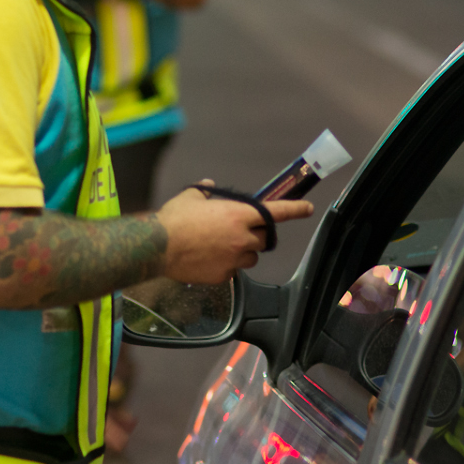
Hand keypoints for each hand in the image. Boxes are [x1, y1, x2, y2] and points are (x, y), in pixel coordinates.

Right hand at [155, 184, 313, 285]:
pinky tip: (209, 259)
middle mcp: (241, 237)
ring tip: (221, 246)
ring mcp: (233, 259)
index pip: (275, 212)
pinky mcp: (223, 276)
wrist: (157, 247)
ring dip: (243, 251)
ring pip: (250, 257)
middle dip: (259, 234)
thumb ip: (206, 192)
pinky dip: (226, 265)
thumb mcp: (191, 196)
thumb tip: (210, 186)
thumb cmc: (174, 218)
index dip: (294, 210)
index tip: (306, 208)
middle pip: (265, 238)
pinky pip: (233, 271)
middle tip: (242, 230)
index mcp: (238, 214)